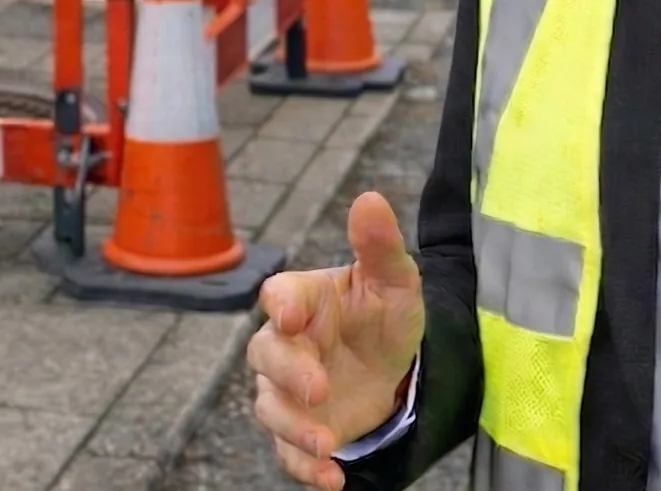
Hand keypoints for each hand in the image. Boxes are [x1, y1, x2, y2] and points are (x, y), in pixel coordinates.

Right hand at [247, 192, 425, 489]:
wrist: (395, 368)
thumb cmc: (384, 315)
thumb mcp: (396, 282)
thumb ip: (380, 246)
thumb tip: (370, 198)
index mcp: (304, 300)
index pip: (278, 295)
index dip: (280, 304)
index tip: (290, 315)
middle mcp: (286, 344)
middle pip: (265, 354)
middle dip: (288, 373)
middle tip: (319, 389)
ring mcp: (288, 391)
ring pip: (270, 407)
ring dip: (294, 427)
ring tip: (326, 443)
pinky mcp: (299, 430)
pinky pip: (287, 452)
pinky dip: (304, 467)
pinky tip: (332, 478)